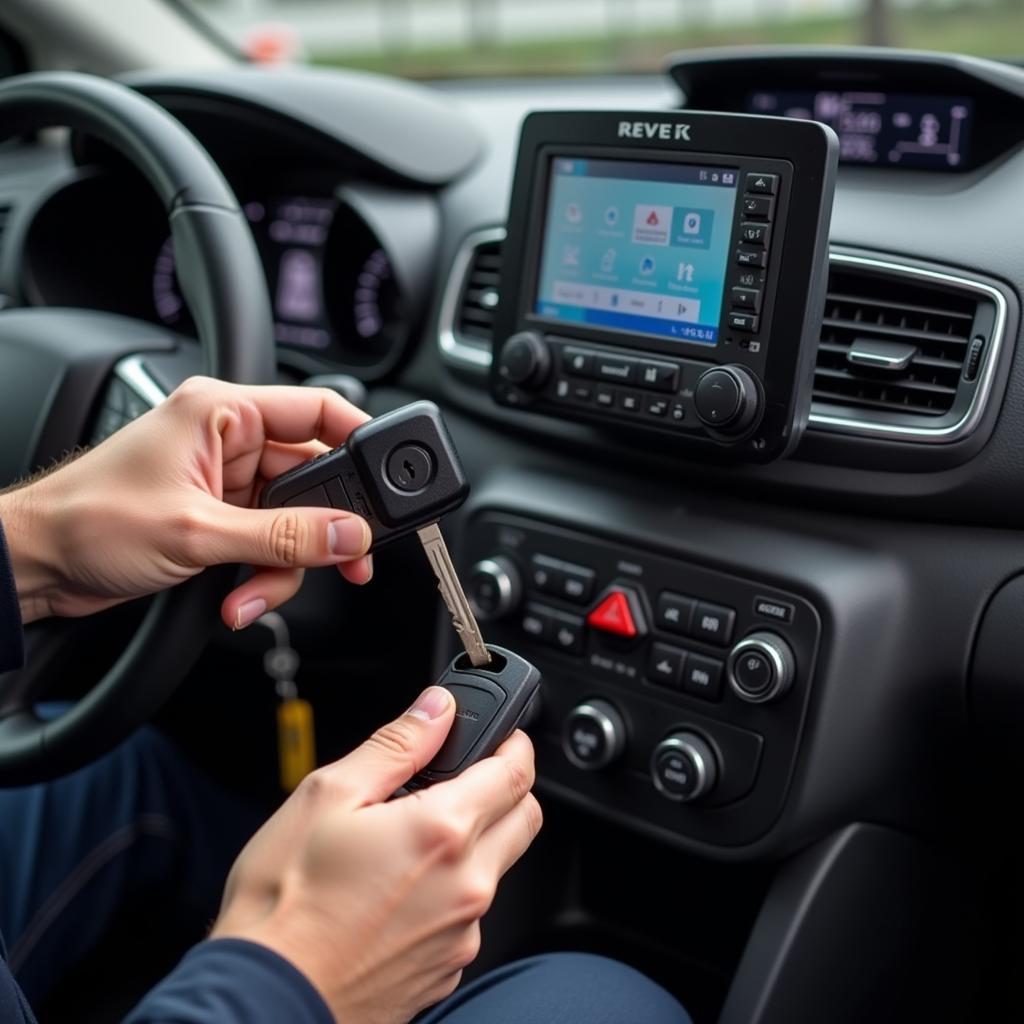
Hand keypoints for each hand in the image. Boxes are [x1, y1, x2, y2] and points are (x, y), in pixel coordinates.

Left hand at [0, 376, 374, 625]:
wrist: (38, 563)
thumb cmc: (87, 519)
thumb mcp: (197, 531)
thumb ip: (283, 536)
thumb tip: (347, 535)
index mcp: (222, 412)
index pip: (316, 410)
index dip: (360, 440)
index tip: (390, 479)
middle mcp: (228, 441)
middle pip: (314, 478)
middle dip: (325, 527)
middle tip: (348, 559)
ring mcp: (226, 482)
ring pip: (296, 521)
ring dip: (287, 565)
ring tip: (256, 594)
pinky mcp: (220, 517)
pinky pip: (271, 544)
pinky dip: (265, 576)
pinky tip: (240, 598)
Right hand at [211, 687, 541, 1023]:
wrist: (263, 1000)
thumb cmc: (284, 905)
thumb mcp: (328, 796)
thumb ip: (395, 745)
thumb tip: (436, 709)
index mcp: (444, 832)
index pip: (517, 772)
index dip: (513, 744)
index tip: (502, 736)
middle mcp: (468, 886)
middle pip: (524, 819)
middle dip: (507, 788)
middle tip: (465, 778)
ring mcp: (461, 934)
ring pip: (497, 868)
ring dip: (476, 842)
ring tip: (410, 837)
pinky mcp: (447, 969)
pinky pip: (468, 915)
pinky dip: (450, 891)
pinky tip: (398, 889)